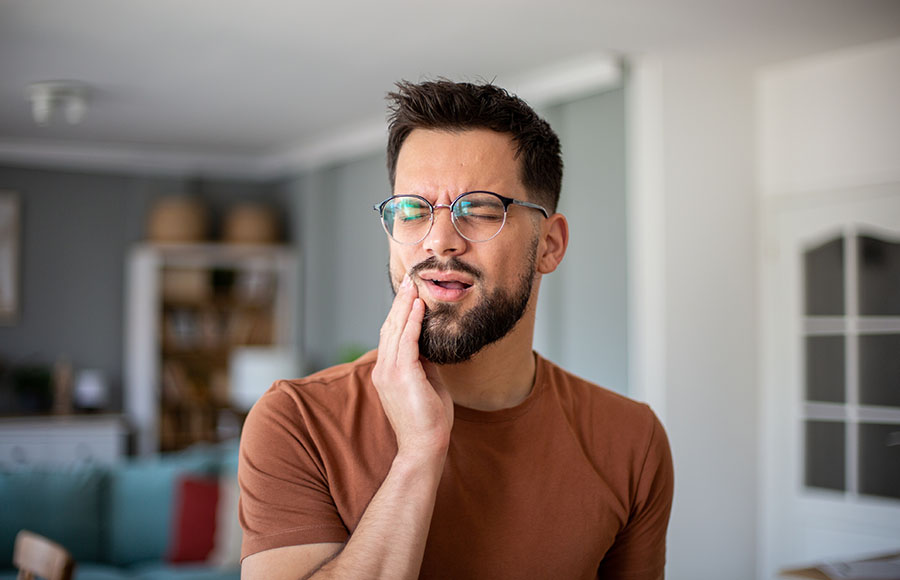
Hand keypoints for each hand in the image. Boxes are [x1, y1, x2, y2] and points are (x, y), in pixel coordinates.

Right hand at [372, 275, 453, 459]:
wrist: (424, 446)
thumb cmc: (429, 420)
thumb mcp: (427, 384)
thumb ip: (424, 363)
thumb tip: (430, 344)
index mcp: (387, 372)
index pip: (391, 335)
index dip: (399, 313)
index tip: (409, 294)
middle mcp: (383, 369)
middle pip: (390, 327)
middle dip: (400, 302)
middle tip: (409, 280)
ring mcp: (389, 372)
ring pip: (396, 330)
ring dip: (405, 305)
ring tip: (413, 285)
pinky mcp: (401, 375)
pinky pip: (406, 341)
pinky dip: (412, 321)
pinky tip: (419, 306)